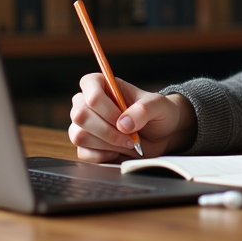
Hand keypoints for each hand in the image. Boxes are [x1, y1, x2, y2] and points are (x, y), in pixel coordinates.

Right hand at [68, 75, 196, 162]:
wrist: (162, 135)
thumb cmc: (158, 113)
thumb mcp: (159, 105)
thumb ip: (143, 109)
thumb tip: (123, 124)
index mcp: (103, 84)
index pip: (88, 85)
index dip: (103, 106)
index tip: (122, 119)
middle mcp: (89, 103)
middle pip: (80, 114)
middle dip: (106, 130)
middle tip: (129, 137)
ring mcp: (85, 125)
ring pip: (78, 135)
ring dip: (106, 143)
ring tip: (126, 142)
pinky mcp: (87, 145)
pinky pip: (83, 153)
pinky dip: (102, 156)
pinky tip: (117, 151)